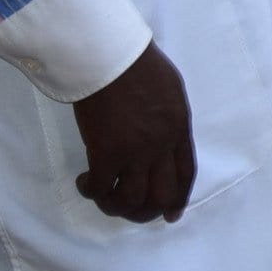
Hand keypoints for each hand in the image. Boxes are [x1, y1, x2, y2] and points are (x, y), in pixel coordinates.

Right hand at [70, 42, 193, 223]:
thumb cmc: (138, 65)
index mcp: (179, 128)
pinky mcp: (105, 153)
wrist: (111, 57)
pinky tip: (85, 182)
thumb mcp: (170, 91)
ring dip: (116, 206)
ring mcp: (135, 152)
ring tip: (104, 196)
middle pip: (161, 196)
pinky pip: (101, 189)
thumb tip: (162, 141)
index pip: (186, 174)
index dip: (179, 199)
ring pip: (131, 200)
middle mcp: (161, 146)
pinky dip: (92, 192)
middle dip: (146, 211)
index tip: (171, 214)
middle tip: (128, 209)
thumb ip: (169, 120)